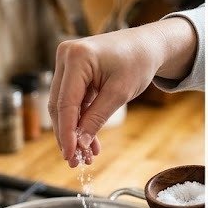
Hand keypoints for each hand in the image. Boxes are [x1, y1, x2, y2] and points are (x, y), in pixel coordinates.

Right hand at [50, 18, 196, 166]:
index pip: (65, 104)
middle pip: (59, 106)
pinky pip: (73, 100)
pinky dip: (81, 120)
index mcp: (76, 58)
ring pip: (65, 105)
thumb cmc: (138, 63)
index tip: (70, 155)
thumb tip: (80, 142)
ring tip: (85, 156)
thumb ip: (97, 118)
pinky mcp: (73, 71)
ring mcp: (67, 63)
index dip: (66, 133)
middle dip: (68, 136)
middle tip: (75, 162)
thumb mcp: (119, 93)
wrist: (148, 46)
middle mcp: (65, 57)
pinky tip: (89, 141)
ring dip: (75, 131)